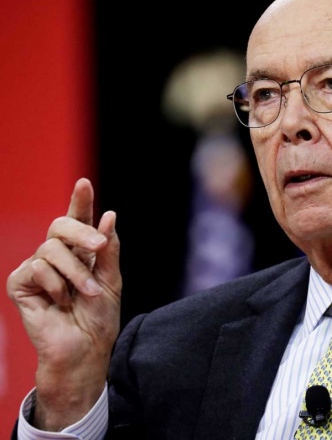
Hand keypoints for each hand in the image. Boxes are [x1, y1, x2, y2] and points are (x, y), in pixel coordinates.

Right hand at [6, 177, 120, 429]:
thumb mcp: (111, 279)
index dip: (80, 201)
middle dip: (81, 232)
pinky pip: (36, 268)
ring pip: (51, 248)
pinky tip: (59, 302)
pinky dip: (55, 285)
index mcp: (81, 251)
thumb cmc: (99, 316)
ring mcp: (37, 267)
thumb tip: (109, 215)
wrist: (86, 348)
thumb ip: (108, 248)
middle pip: (61, 224)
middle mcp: (58, 255)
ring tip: (85, 294)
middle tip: (98, 247)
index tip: (84, 183)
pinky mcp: (21, 283)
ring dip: (75, 272)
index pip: (78, 220)